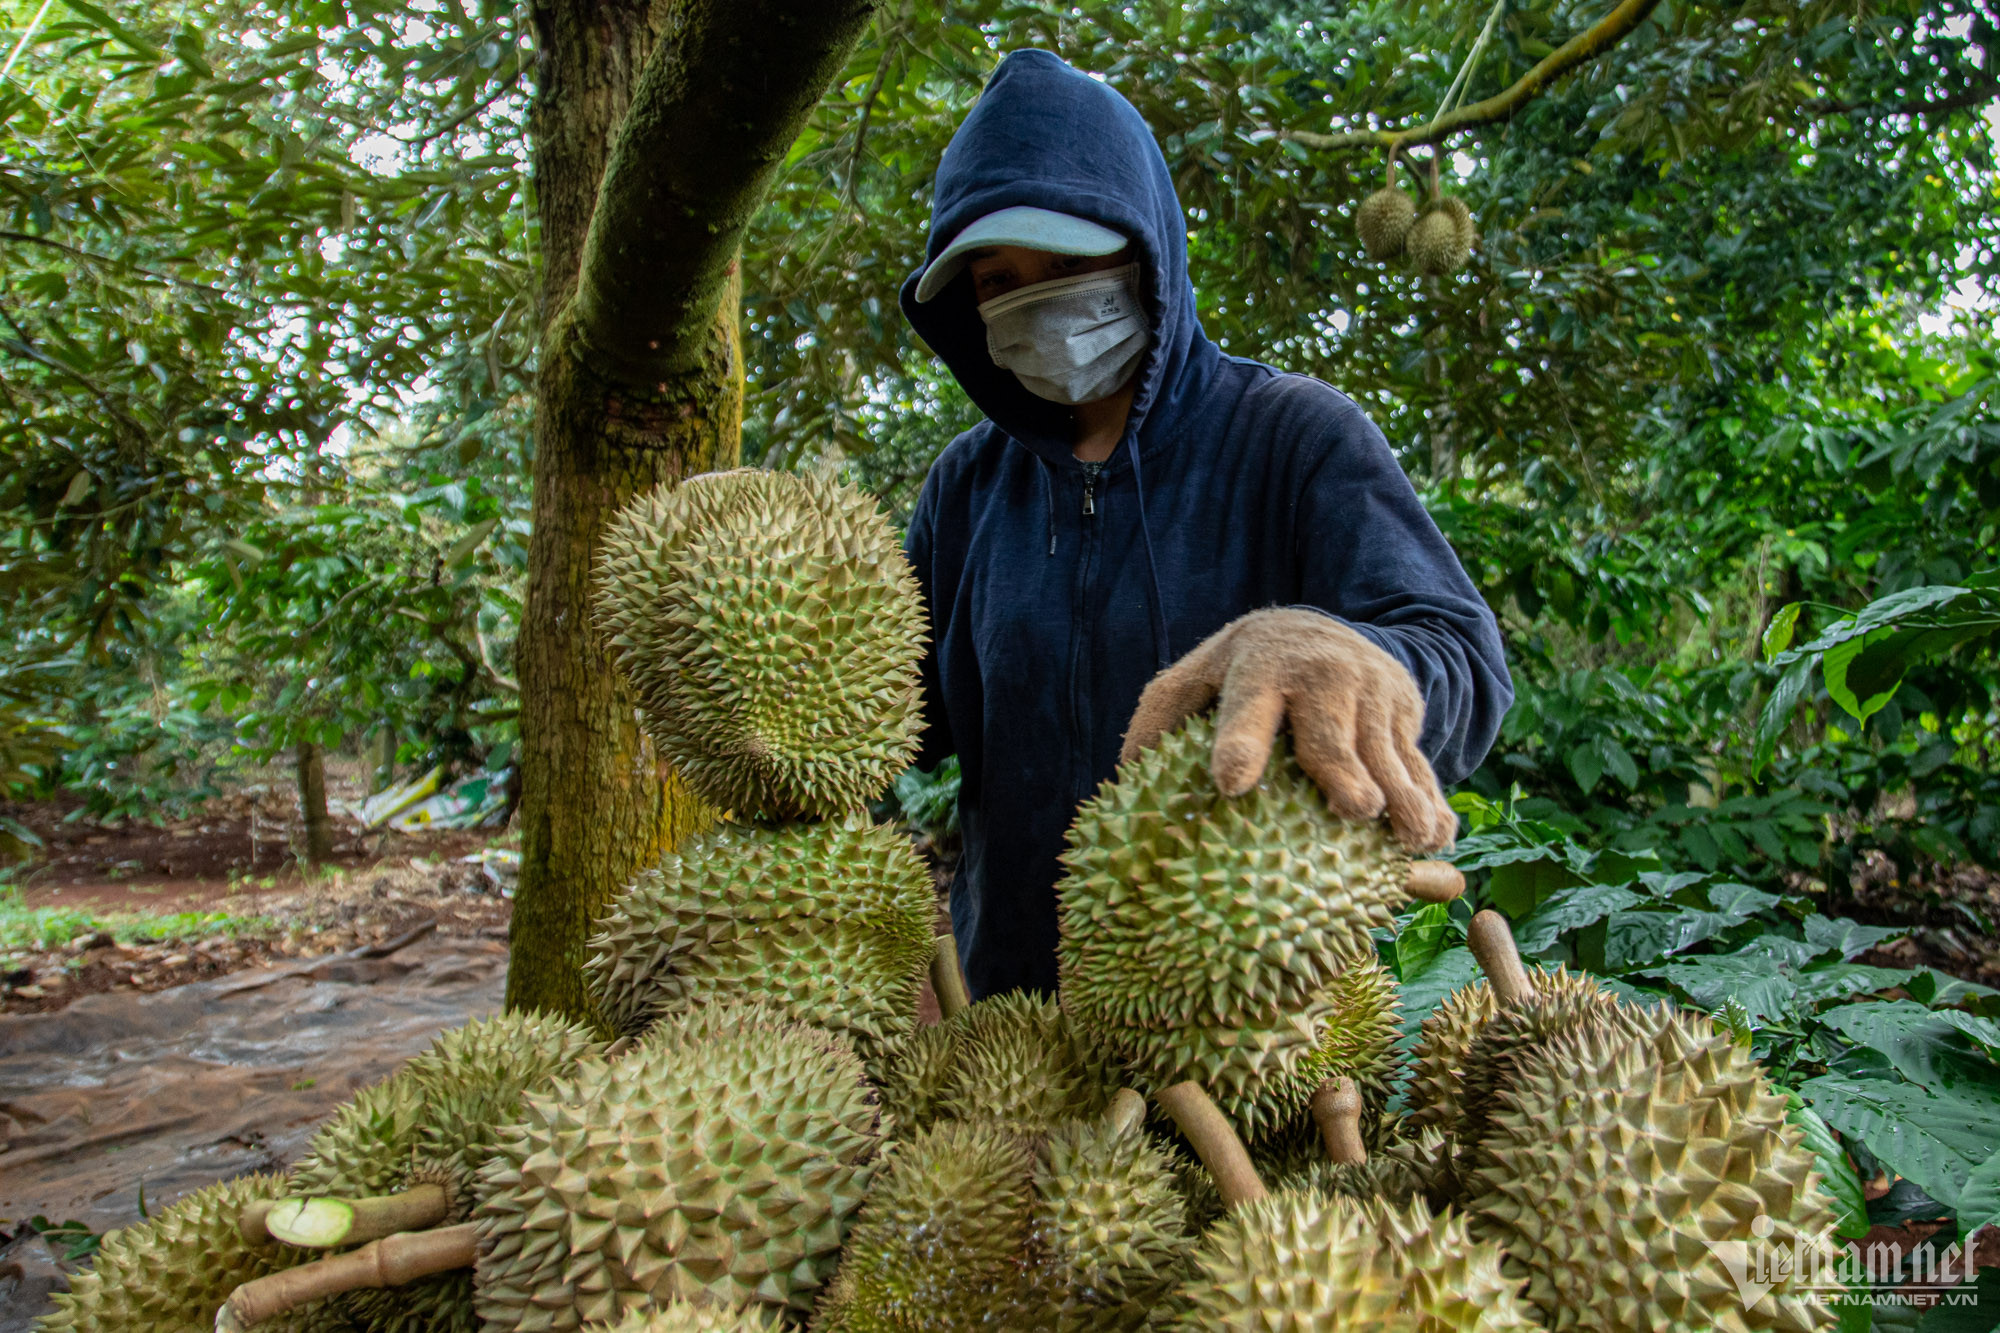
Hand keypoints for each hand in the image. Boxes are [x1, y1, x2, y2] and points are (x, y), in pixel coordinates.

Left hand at [1120, 608, 1457, 851]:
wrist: (1322, 629)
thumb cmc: (1241, 672)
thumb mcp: (1194, 679)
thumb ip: (1158, 721)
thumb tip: (1122, 782)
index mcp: (1257, 673)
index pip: (1245, 711)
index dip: (1239, 745)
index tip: (1231, 783)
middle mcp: (1318, 680)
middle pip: (1329, 735)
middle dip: (1340, 771)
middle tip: (1352, 809)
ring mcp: (1369, 695)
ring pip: (1386, 754)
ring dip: (1401, 797)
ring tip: (1407, 839)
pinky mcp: (1404, 713)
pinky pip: (1420, 763)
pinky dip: (1430, 799)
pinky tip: (1436, 836)